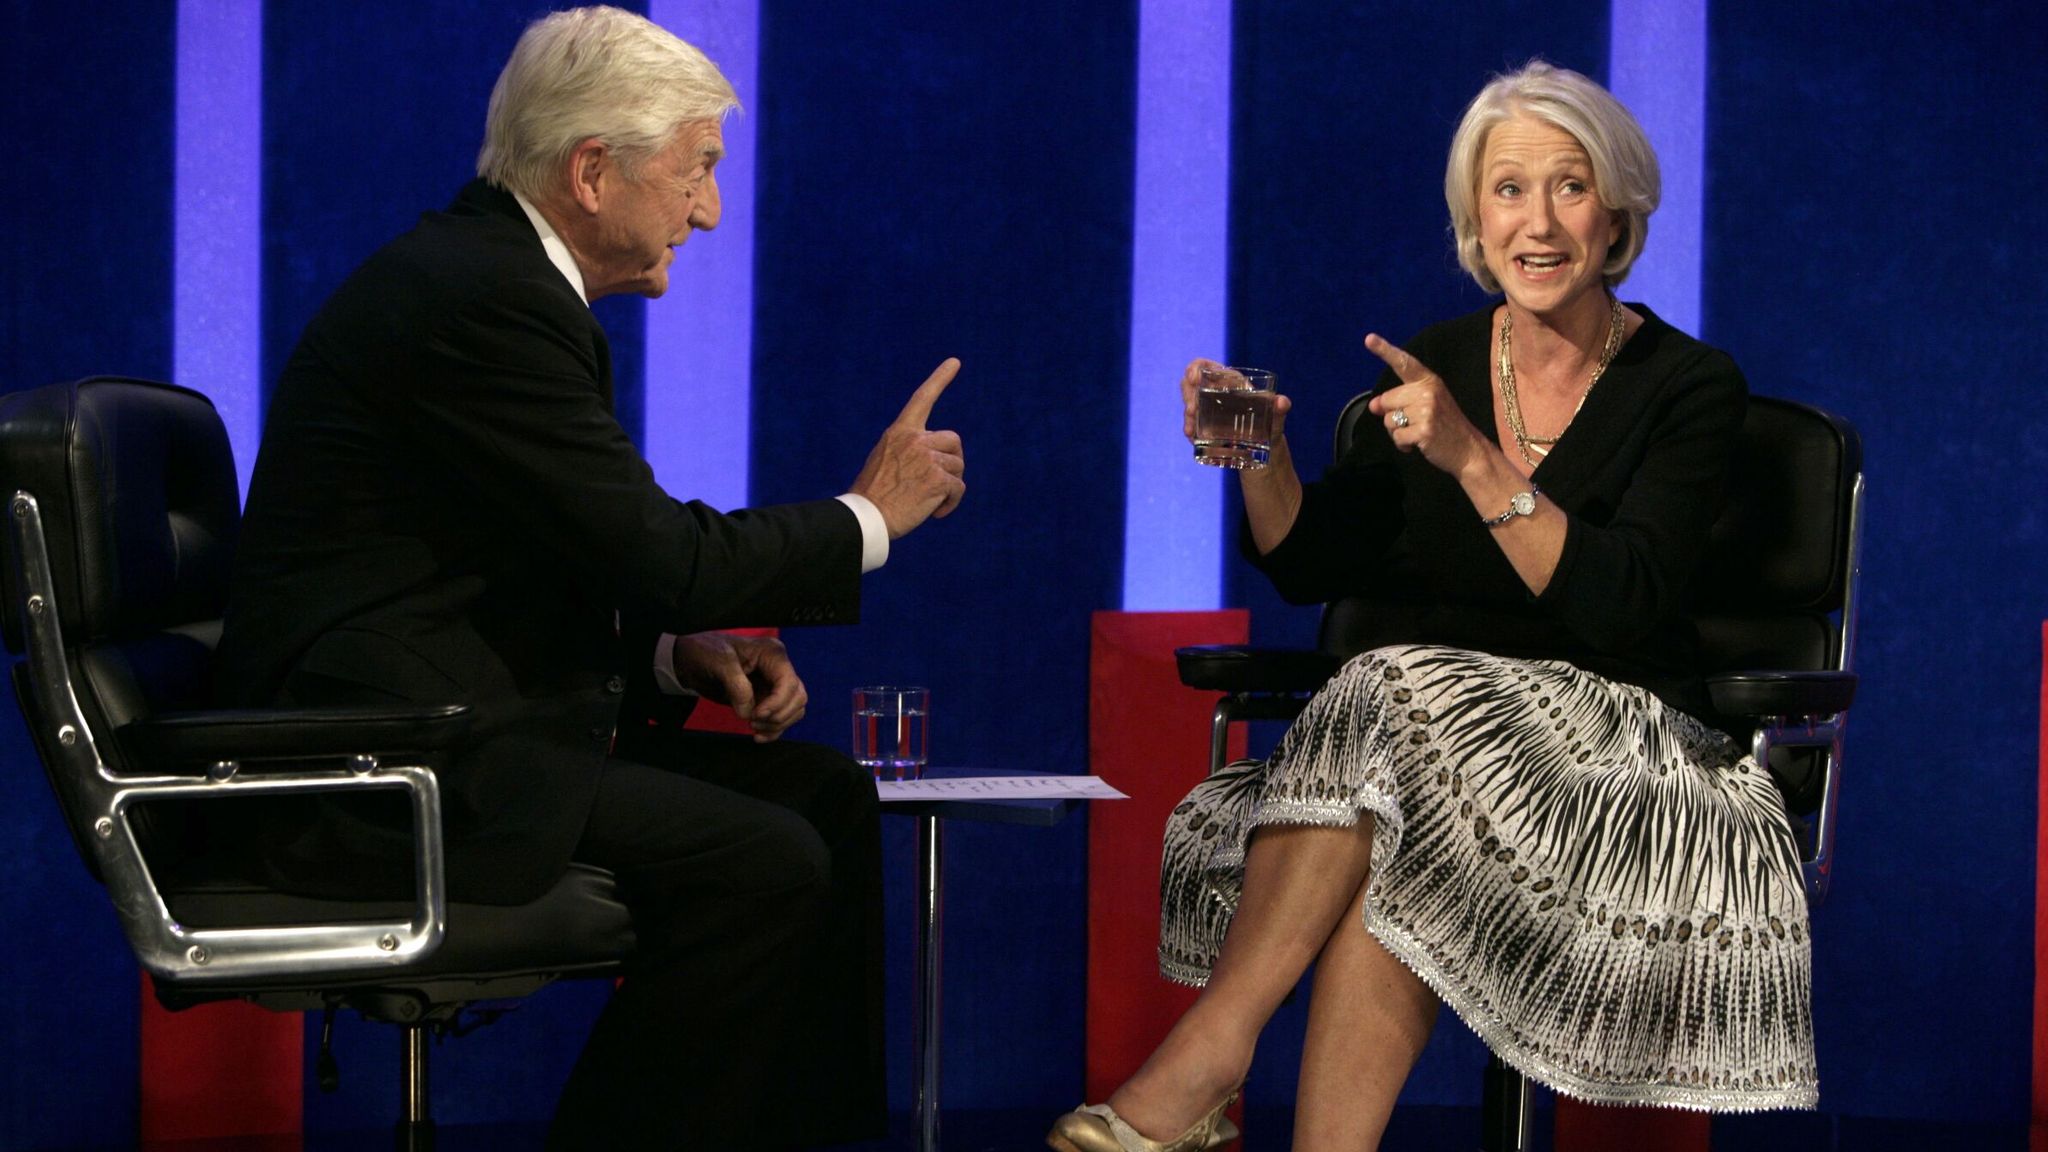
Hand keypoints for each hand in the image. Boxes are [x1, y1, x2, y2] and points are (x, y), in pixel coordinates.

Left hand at [669, 632, 807, 742]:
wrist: (692, 661)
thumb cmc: (706, 653)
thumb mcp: (719, 662)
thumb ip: (736, 685)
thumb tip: (748, 712)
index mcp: (771, 653)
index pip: (789, 682)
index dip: (777, 703)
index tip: (756, 715)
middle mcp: (778, 668)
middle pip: (797, 697)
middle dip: (778, 715)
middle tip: (753, 723)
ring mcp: (774, 684)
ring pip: (794, 709)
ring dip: (777, 724)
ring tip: (753, 728)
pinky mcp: (767, 699)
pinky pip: (782, 717)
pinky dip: (774, 730)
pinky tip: (758, 736)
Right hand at [850, 358, 966, 538]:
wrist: (866, 517)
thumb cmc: (873, 495)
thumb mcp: (885, 460)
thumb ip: (909, 451)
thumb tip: (937, 458)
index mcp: (899, 432)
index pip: (922, 399)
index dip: (940, 379)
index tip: (955, 362)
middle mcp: (915, 439)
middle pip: (953, 441)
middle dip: (951, 461)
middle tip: (939, 481)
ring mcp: (927, 458)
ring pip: (958, 467)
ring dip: (950, 486)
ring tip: (930, 501)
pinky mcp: (938, 479)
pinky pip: (958, 488)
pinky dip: (951, 503)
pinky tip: (936, 513)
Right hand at [1180, 357, 1292, 447]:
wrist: (1266, 448)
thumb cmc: (1271, 425)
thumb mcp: (1276, 418)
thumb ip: (1280, 409)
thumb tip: (1282, 402)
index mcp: (1229, 381)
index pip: (1205, 366)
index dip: (1195, 368)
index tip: (1194, 379)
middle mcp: (1215, 392)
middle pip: (1190, 386)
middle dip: (1188, 396)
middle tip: (1193, 411)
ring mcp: (1207, 411)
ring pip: (1189, 405)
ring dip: (1188, 416)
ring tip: (1192, 430)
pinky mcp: (1204, 428)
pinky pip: (1192, 426)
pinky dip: (1191, 431)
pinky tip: (1193, 438)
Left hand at [1363, 334, 1489, 477]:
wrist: (1469, 450)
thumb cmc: (1444, 426)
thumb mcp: (1426, 406)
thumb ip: (1400, 401)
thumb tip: (1373, 405)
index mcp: (1429, 381)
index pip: (1404, 363)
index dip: (1385, 350)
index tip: (1369, 338)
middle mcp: (1428, 392)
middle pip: (1387, 400)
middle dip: (1392, 415)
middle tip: (1414, 423)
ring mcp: (1427, 411)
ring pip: (1389, 420)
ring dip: (1398, 432)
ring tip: (1418, 433)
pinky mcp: (1424, 430)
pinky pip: (1397, 437)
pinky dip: (1403, 445)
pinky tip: (1419, 444)